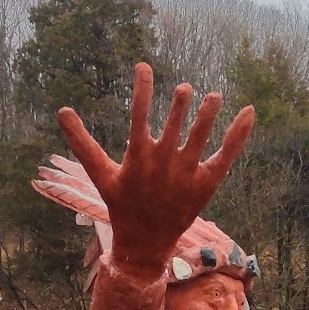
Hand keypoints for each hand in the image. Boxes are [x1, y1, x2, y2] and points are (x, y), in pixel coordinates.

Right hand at [56, 63, 254, 279]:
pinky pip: (226, 155)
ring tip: (214, 95)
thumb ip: (82, 142)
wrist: (144, 243)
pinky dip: (238, 135)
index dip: (142, 89)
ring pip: (199, 138)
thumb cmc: (121, 205)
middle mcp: (163, 162)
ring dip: (207, 115)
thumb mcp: (100, 174)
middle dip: (179, 105)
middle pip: (173, 126)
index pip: (139, 115)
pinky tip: (247, 112)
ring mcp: (186, 173)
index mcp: (138, 156)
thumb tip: (61, 111)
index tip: (143, 66)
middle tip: (185, 88)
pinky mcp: (206, 183)